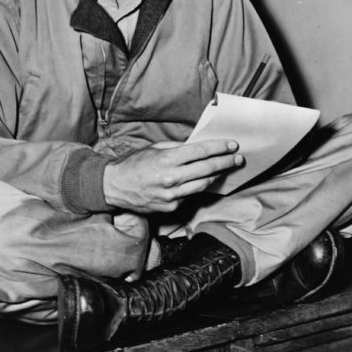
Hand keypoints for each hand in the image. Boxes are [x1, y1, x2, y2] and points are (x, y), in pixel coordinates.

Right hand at [103, 140, 243, 213]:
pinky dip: (197, 187)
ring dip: (217, 176)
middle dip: (225, 162)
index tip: (232, 145)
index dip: (219, 148)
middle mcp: (171, 178)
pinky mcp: (170, 207)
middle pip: (207, 169)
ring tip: (226, 169)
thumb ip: (177, 148)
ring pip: (203, 185)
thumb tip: (198, 147)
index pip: (201, 152)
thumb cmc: (133, 164)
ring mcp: (171, 195)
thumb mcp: (154, 149)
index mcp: (167, 159)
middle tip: (238, 158)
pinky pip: (190, 196)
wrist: (114, 187)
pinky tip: (204, 181)